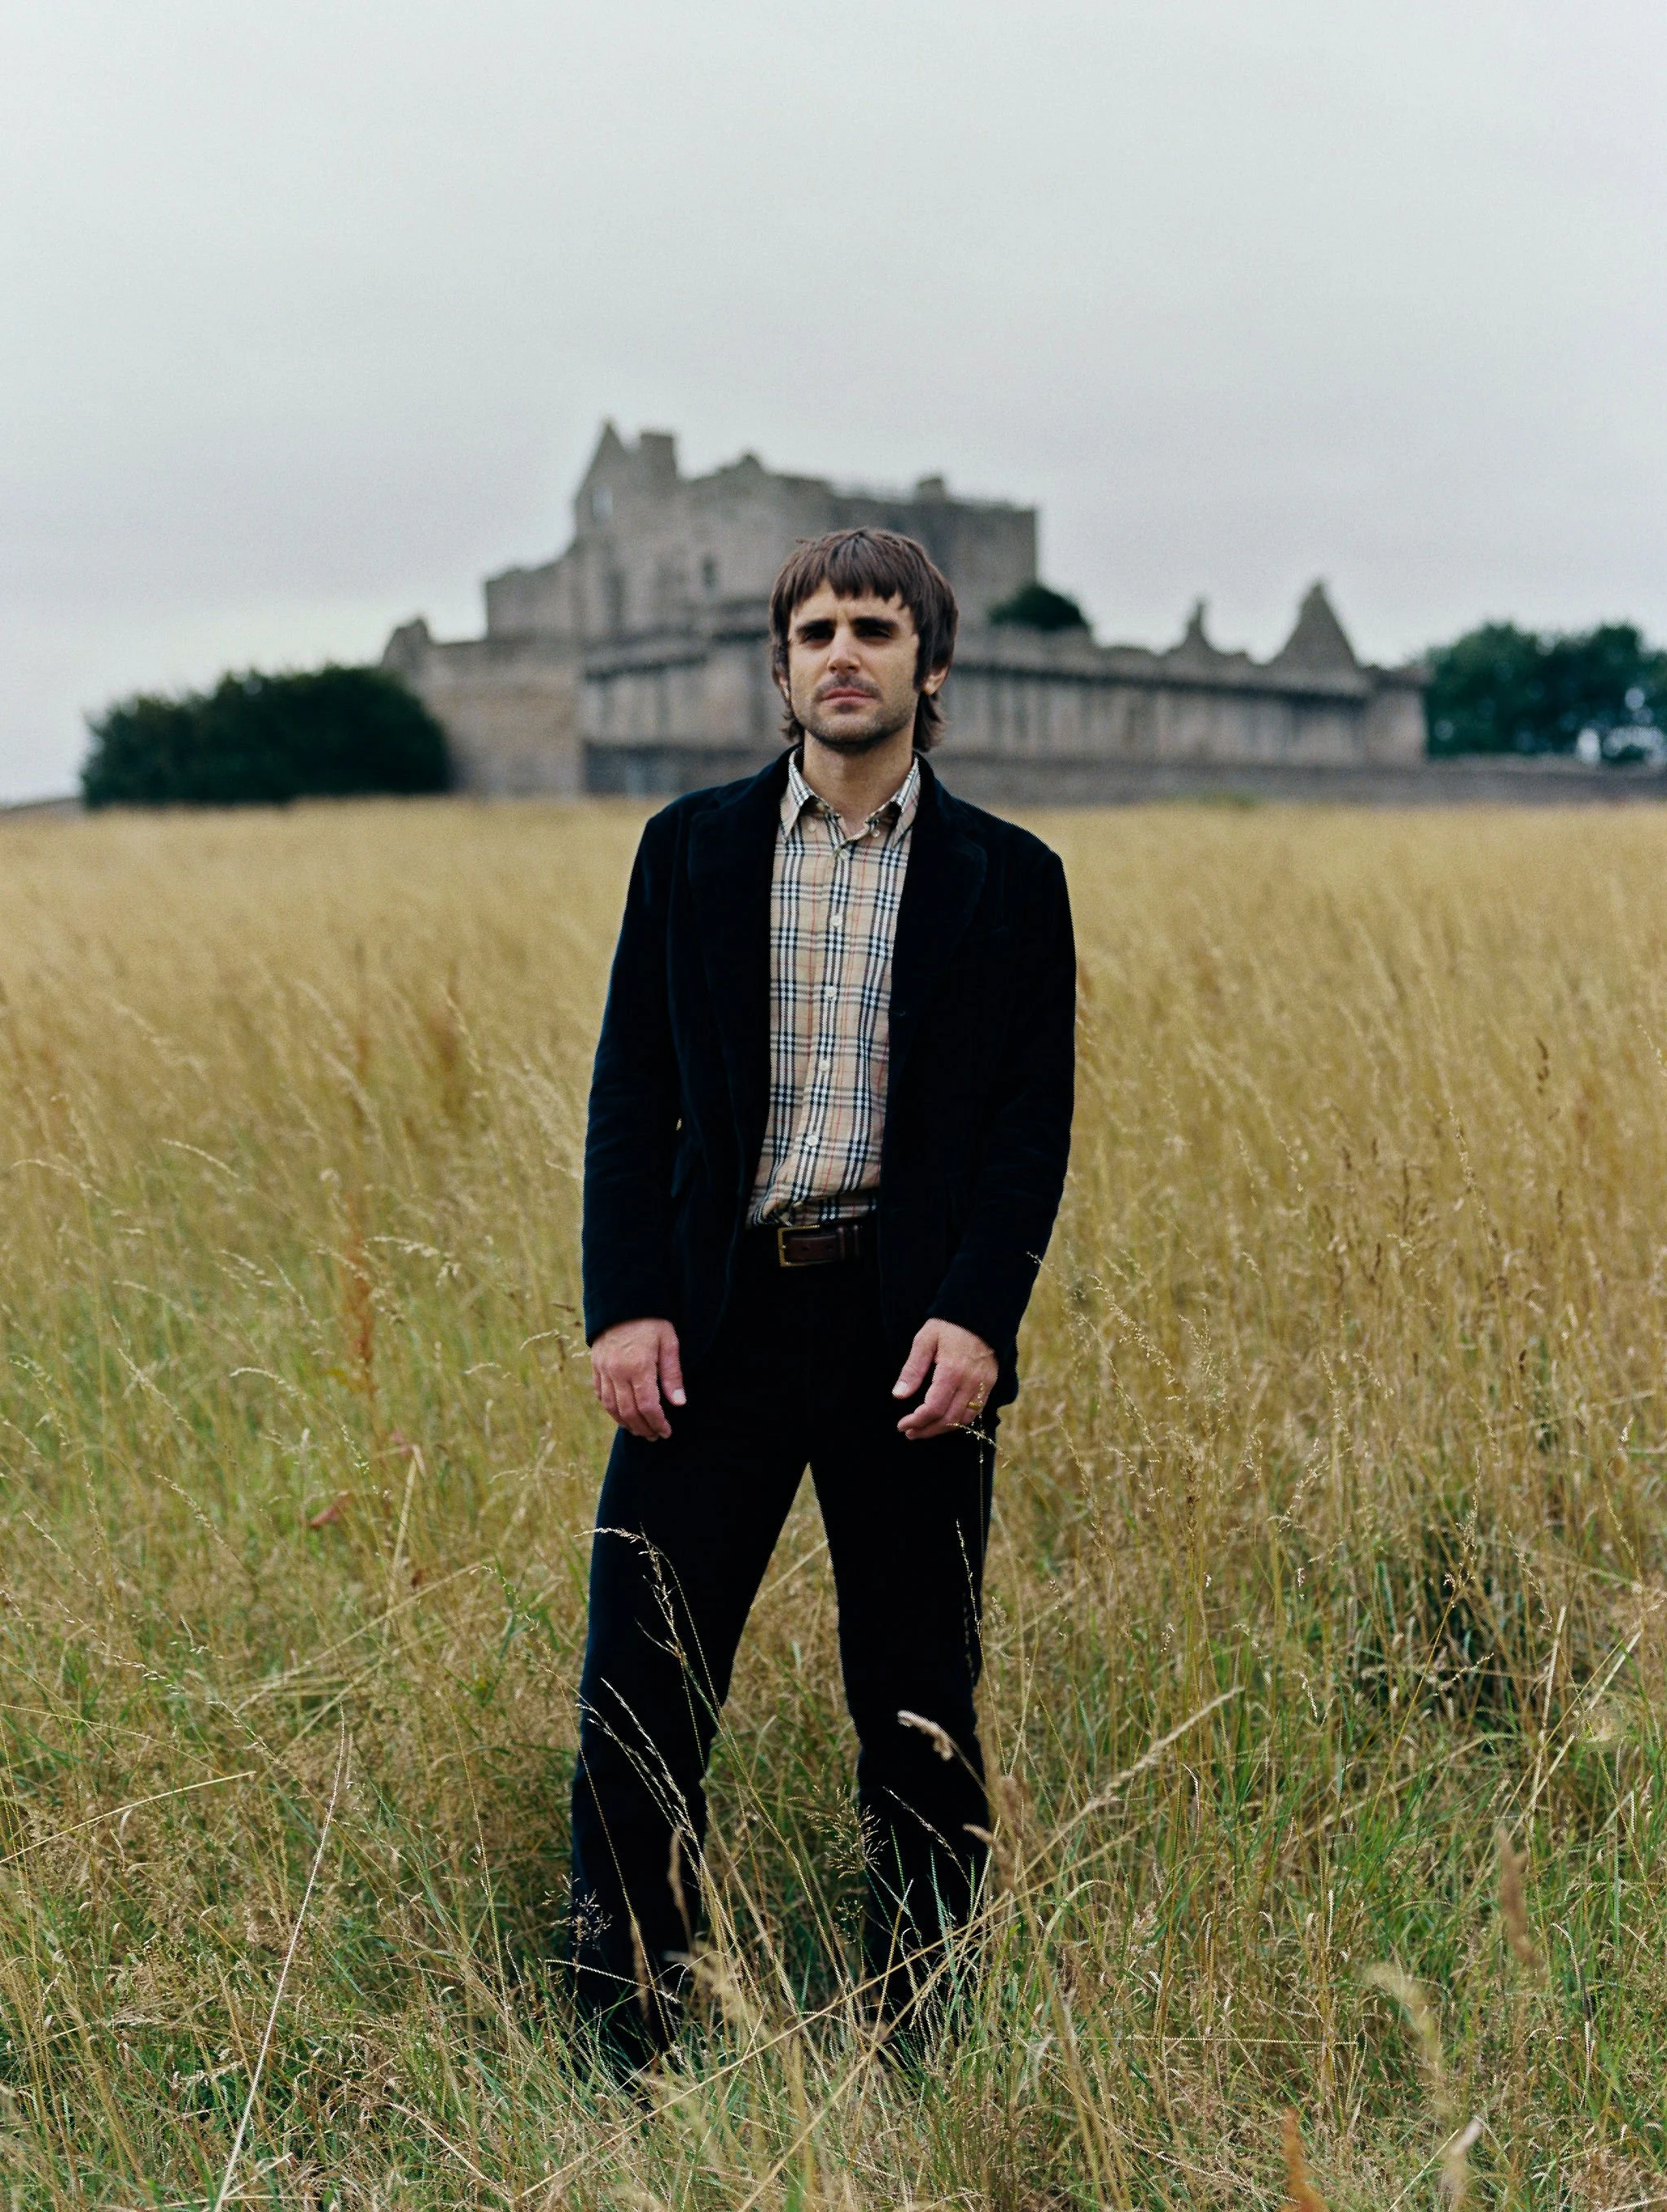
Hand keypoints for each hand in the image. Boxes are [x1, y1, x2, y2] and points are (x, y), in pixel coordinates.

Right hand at [591, 1318, 684, 1440]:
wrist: (622, 1300)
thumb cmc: (652, 1319)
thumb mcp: (669, 1342)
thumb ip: (672, 1374)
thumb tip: (679, 1404)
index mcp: (639, 1366)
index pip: (647, 1406)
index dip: (657, 1423)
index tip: (666, 1432)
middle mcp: (617, 1371)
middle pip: (628, 1412)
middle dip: (643, 1428)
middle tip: (655, 1436)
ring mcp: (603, 1369)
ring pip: (611, 1407)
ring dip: (626, 1423)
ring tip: (639, 1430)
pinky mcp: (596, 1365)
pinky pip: (600, 1394)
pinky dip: (610, 1409)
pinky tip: (621, 1414)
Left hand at [892, 1319, 997, 1439]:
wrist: (980, 1314)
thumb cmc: (948, 1325)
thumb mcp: (924, 1340)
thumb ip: (912, 1369)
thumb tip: (899, 1395)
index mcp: (952, 1371)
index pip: (934, 1408)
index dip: (916, 1421)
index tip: (902, 1425)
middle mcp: (970, 1382)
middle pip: (948, 1419)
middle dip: (927, 1430)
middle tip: (909, 1432)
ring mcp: (983, 1385)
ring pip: (963, 1420)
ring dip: (942, 1429)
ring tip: (924, 1429)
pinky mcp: (989, 1384)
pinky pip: (975, 1412)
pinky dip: (959, 1421)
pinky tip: (944, 1420)